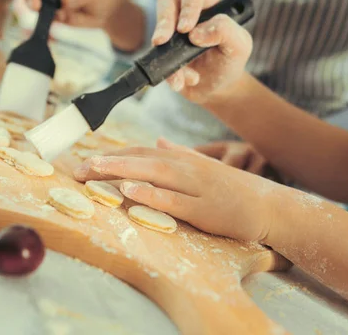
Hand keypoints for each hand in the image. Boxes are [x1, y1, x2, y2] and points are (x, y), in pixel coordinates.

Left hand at [73, 138, 280, 241]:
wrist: (270, 204)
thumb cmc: (233, 187)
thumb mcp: (204, 165)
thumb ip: (180, 153)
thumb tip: (158, 140)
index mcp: (182, 159)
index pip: (140, 152)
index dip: (112, 155)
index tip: (86, 161)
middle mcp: (185, 167)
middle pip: (140, 159)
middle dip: (107, 162)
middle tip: (77, 168)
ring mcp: (195, 186)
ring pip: (153, 173)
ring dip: (121, 169)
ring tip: (94, 169)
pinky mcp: (204, 208)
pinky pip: (173, 200)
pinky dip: (150, 193)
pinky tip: (129, 190)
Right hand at [151, 0, 252, 103]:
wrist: (217, 89)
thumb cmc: (230, 61)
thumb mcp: (240, 45)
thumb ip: (226, 31)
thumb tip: (196, 33)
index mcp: (208, 5)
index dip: (187, 6)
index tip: (186, 30)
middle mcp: (187, 15)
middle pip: (167, 0)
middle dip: (163, 20)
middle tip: (163, 41)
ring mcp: (172, 33)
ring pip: (157, 27)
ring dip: (162, 50)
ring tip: (177, 73)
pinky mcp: (163, 52)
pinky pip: (155, 58)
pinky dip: (169, 73)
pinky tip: (181, 82)